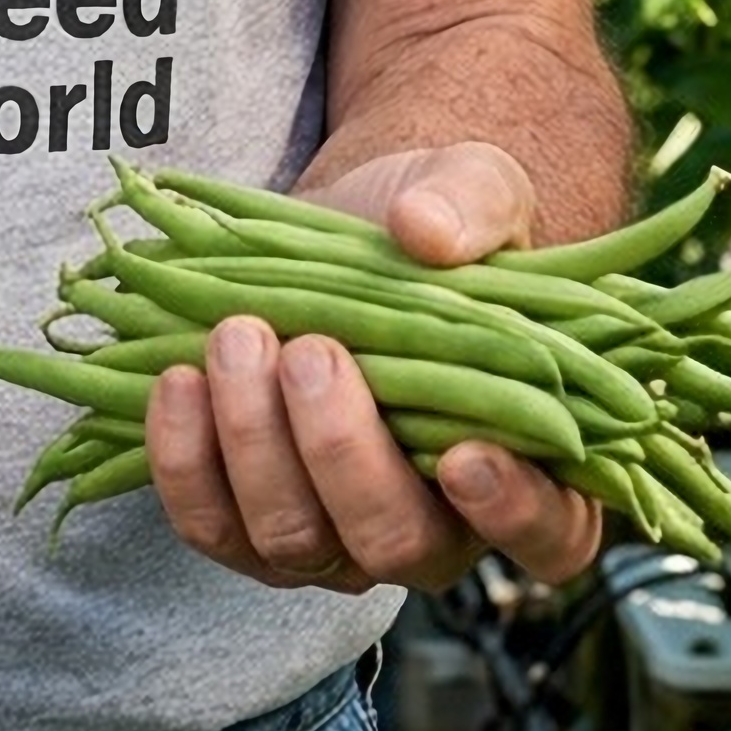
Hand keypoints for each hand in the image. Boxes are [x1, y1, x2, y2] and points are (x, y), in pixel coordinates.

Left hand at [143, 139, 605, 597]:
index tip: (464, 456)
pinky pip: (210, 525)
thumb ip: (473, 203)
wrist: (336, 232)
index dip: (513, 513)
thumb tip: (426, 230)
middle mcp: (435, 528)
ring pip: (292, 540)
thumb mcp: (473, 186)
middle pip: (394, 544)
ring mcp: (335, 539)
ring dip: (254, 443)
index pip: (550, 535)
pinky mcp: (245, 523)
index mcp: (530, 466)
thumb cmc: (430, 229)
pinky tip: (180, 379)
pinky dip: (185, 459)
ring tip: (238, 337)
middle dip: (343, 453)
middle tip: (311, 353)